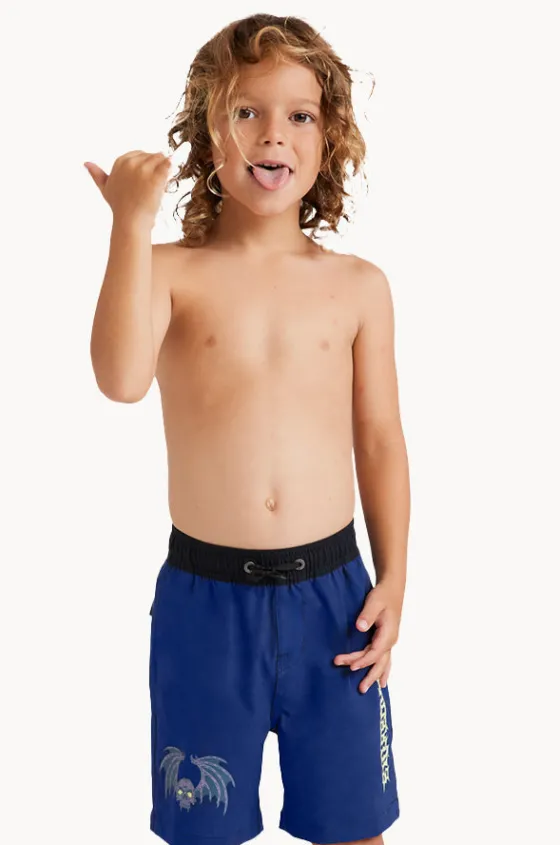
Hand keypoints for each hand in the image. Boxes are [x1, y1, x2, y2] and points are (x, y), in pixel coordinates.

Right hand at [84, 150, 172, 229]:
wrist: (131, 222)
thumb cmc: (119, 207)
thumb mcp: (105, 189)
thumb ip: (97, 174)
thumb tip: (86, 163)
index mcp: (120, 162)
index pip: (140, 154)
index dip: (145, 166)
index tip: (144, 180)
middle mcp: (131, 163)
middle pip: (152, 156)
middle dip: (155, 167)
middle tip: (152, 184)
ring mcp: (143, 170)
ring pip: (161, 159)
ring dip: (164, 169)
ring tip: (158, 184)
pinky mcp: (155, 178)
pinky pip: (168, 165)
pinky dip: (171, 168)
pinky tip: (170, 173)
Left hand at [333, 578, 401, 692]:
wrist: (392, 589)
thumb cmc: (383, 595)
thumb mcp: (374, 602)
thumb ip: (367, 615)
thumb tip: (360, 628)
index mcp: (388, 634)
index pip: (374, 653)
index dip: (363, 661)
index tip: (351, 666)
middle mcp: (390, 640)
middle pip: (379, 662)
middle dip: (369, 675)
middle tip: (359, 690)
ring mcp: (389, 641)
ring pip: (382, 663)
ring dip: (374, 676)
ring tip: (366, 689)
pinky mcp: (386, 639)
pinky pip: (384, 659)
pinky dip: (383, 670)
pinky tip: (382, 682)